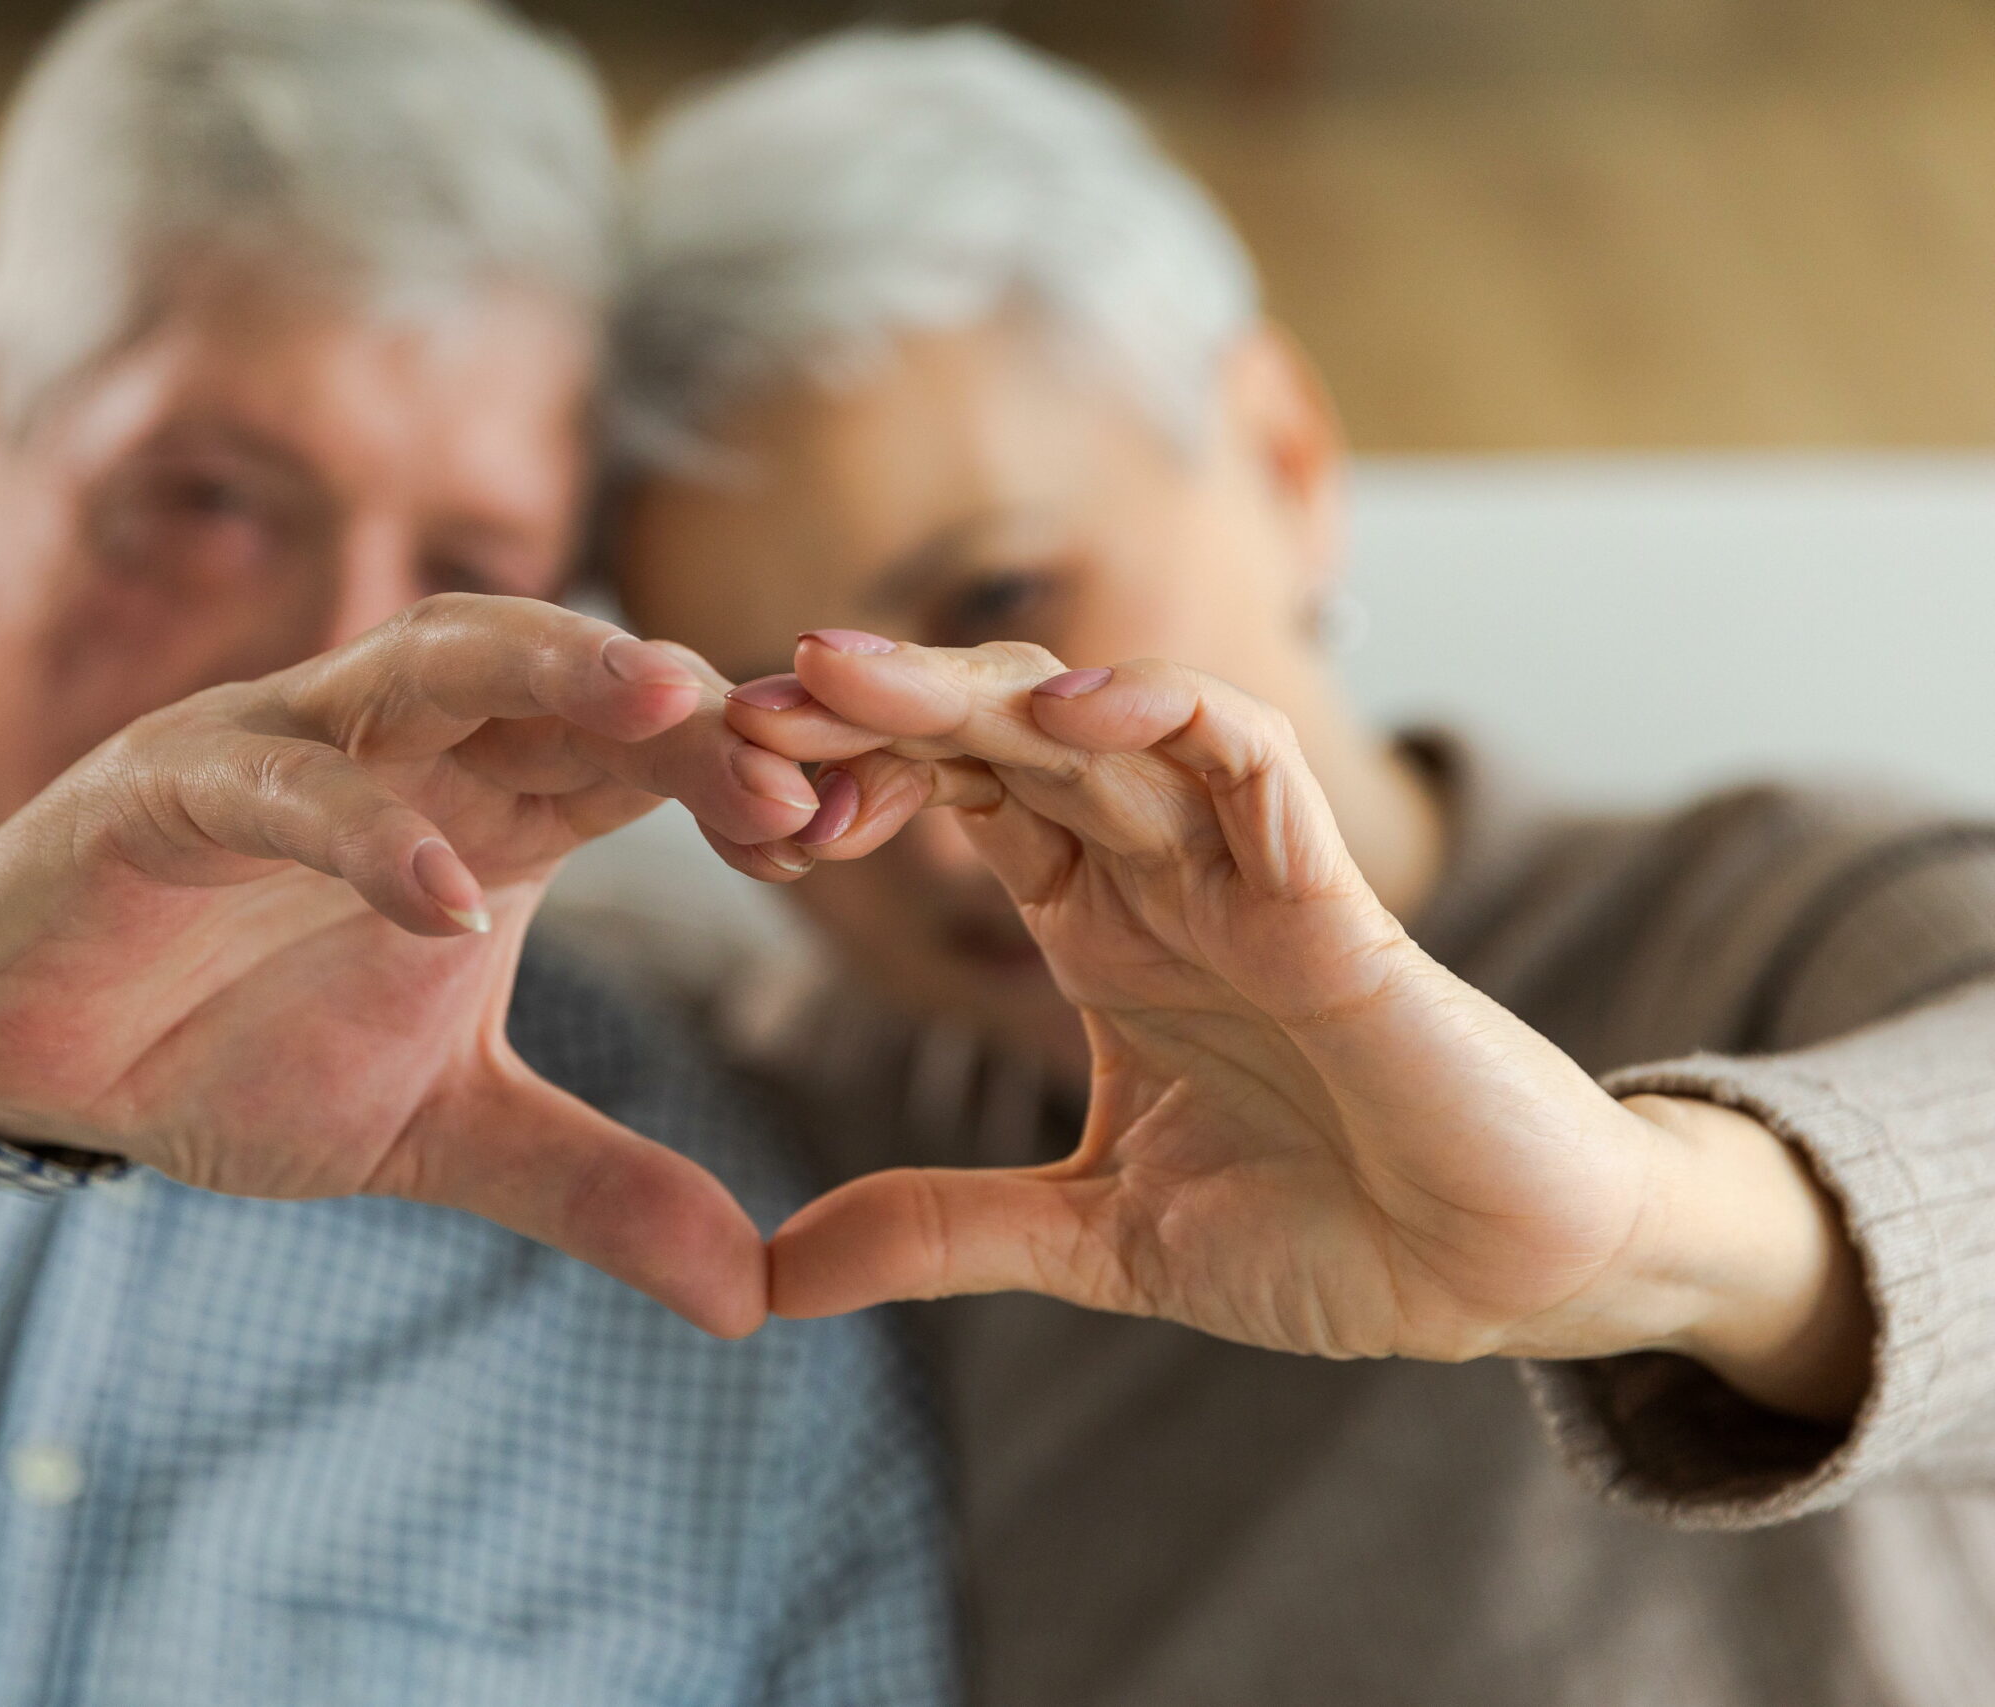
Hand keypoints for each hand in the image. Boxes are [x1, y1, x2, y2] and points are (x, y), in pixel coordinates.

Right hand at [0, 594, 824, 1337]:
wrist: (31, 1055)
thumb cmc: (230, 1051)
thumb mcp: (440, 1132)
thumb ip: (592, 1185)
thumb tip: (755, 1299)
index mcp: (487, 804)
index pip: (645, 757)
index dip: (749, 779)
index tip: (859, 838)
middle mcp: (403, 746)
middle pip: (568, 678)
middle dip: (689, 707)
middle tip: (806, 768)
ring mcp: (284, 746)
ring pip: (434, 657)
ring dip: (552, 671)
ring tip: (668, 710)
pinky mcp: (166, 787)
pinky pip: (278, 783)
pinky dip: (361, 830)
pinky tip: (443, 901)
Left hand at [732, 635, 1872, 1416]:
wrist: (1499, 1277)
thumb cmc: (1326, 1231)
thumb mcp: (1095, 1238)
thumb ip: (943, 1232)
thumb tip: (769, 1277)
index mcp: (1102, 930)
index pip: (956, 799)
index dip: (846, 779)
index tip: (729, 801)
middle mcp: (1162, 877)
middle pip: (1001, 736)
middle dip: (873, 708)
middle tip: (738, 702)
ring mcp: (1247, 874)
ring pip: (1101, 723)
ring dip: (971, 690)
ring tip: (842, 676)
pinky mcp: (1337, 900)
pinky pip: (1250, 763)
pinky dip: (1164, 719)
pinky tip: (1062, 718)